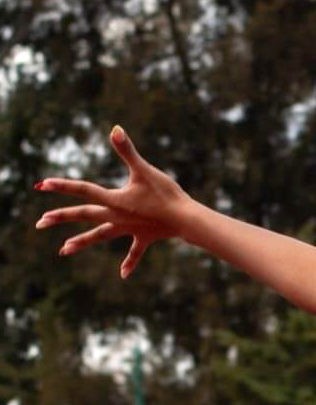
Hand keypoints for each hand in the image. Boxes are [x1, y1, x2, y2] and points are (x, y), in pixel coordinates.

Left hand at [35, 126, 191, 278]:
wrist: (186, 220)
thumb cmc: (166, 193)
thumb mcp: (145, 170)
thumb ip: (127, 151)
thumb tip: (114, 129)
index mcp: (114, 200)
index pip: (83, 190)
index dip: (62, 185)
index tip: (41, 185)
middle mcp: (116, 216)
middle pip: (84, 216)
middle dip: (61, 217)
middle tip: (40, 222)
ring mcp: (129, 229)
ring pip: (100, 236)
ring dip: (82, 242)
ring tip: (63, 250)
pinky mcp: (143, 237)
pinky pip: (134, 252)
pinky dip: (129, 262)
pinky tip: (122, 275)